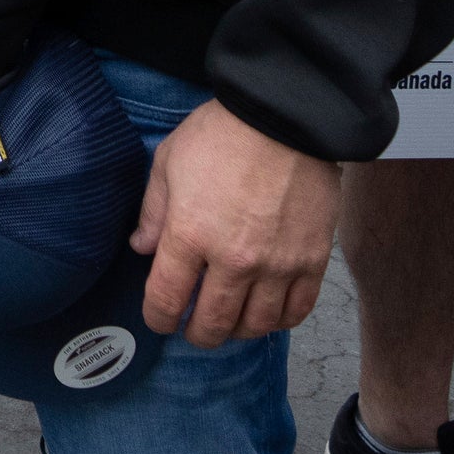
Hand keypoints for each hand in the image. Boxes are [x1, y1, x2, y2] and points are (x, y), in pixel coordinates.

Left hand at [131, 101, 337, 345]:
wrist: (286, 120)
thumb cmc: (220, 135)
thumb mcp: (168, 163)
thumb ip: (153, 212)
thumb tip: (142, 249)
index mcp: (189, 234)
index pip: (167, 297)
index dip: (158, 317)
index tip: (158, 320)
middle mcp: (233, 259)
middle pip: (213, 321)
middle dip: (197, 334)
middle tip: (193, 330)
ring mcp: (277, 264)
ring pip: (256, 324)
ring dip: (238, 332)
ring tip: (229, 325)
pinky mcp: (312, 261)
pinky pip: (297, 310)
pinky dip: (280, 321)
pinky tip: (267, 315)